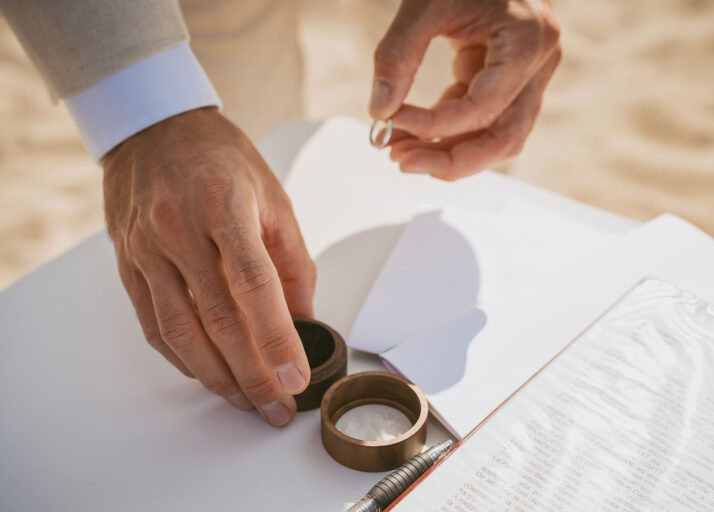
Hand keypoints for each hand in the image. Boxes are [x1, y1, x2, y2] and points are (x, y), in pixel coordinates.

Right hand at [102, 108, 314, 425]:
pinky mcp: (128, 264)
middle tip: (276, 406)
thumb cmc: (221, 158)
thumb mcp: (272, 197)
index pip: (254, 285)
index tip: (297, 376)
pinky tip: (207, 374)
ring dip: (215, 376)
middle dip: (252, 373)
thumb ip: (291, 261)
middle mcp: (180, 230)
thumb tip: (304, 318)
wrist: (153, 127)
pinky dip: (181, 357)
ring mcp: (148, 249)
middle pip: (218, 320)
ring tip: (245, 400)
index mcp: (225, 207)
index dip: (277, 338)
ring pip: (180, 331)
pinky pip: (153, 323)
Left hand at [369, 0, 560, 180]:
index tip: (388, 124)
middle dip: (450, 160)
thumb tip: (378, 113)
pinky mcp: (512, 77)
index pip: (482, 108)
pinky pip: (486, 119)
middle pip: (504, 139)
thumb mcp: (423, 4)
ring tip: (400, 152)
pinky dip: (451, 130)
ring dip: (451, 153)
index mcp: (528, 41)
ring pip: (499, 138)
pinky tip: (412, 129)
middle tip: (400, 162)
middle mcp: (539, 64)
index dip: (432, 125)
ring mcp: (531, 74)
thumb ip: (397, 56)